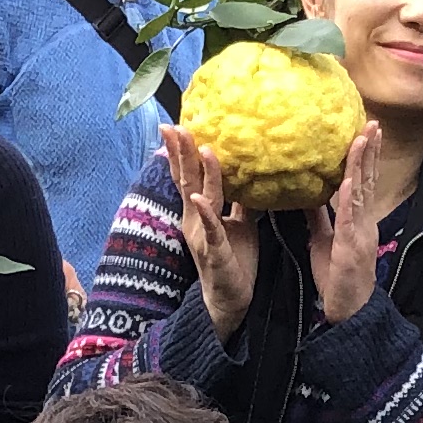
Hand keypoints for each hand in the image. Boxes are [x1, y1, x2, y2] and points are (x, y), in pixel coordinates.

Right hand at [164, 127, 263, 339]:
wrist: (232, 298)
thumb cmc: (234, 259)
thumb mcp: (240, 222)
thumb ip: (239, 199)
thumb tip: (248, 174)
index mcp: (200, 211)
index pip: (189, 175)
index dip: (182, 151)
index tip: (177, 125)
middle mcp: (195, 219)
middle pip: (186, 179)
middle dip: (180, 152)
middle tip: (174, 125)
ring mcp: (202, 234)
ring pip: (197, 197)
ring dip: (196, 171)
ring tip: (196, 147)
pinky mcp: (214, 251)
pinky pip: (210, 229)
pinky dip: (205, 212)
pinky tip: (199, 198)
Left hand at [308, 126, 388, 324]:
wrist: (349, 310)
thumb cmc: (337, 278)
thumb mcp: (323, 240)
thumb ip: (319, 216)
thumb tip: (309, 194)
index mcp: (357, 220)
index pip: (361, 181)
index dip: (364, 157)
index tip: (364, 132)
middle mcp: (363, 222)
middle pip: (367, 180)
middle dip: (370, 151)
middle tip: (372, 122)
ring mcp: (359, 233)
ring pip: (361, 193)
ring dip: (362, 165)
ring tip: (363, 139)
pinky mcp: (350, 248)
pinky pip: (348, 220)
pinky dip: (349, 199)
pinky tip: (348, 181)